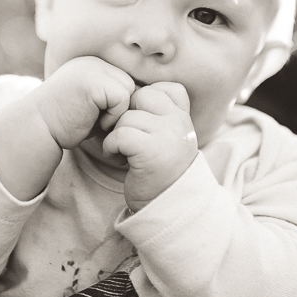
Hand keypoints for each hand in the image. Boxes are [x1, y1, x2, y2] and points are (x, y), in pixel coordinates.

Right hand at [30, 56, 135, 149]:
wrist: (37, 129)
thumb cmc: (64, 126)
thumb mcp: (91, 106)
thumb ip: (111, 98)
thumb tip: (145, 100)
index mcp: (92, 65)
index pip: (123, 82)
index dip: (118, 106)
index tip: (100, 121)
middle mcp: (93, 62)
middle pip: (130, 85)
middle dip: (120, 109)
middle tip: (98, 123)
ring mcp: (93, 68)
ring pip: (129, 91)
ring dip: (116, 113)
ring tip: (94, 121)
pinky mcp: (93, 80)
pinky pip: (122, 98)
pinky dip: (112, 116)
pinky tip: (91, 120)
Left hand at [102, 82, 197, 210]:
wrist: (168, 207)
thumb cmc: (161, 171)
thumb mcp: (168, 138)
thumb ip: (159, 115)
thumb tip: (130, 92)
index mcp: (184, 117)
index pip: (165, 88)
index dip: (146, 102)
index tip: (143, 125)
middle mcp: (179, 122)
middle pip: (141, 96)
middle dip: (128, 115)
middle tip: (128, 137)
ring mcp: (167, 134)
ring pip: (127, 117)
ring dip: (117, 134)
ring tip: (125, 152)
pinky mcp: (150, 150)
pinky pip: (120, 134)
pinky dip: (112, 146)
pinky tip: (119, 158)